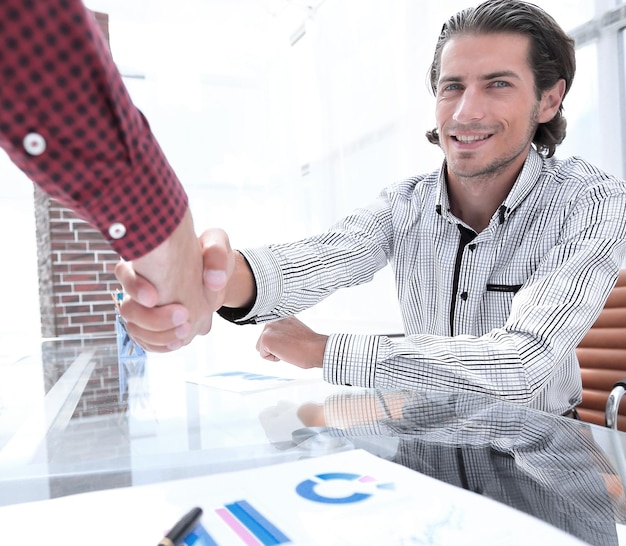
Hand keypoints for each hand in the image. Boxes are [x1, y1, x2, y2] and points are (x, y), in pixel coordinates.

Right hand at [114, 212, 232, 351]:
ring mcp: (144, 307)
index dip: (134, 287)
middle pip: (128, 309)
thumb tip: (214, 280)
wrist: (215, 275)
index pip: (124, 272)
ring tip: (186, 330)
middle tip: (184, 315)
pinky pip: (144, 340)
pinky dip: (159, 344)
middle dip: (153, 319)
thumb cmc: (211, 255)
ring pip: (135, 328)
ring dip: (158, 335)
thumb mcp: (217, 243)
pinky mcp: (154, 324)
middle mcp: (140, 285)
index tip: (154, 297)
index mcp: (147, 260)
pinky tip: (178, 342)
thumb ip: (217, 255)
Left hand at [256, 316, 327, 368]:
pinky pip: (263, 355)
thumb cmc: (310, 344)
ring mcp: (269, 328)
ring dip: (274, 352)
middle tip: (291, 346)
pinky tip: (286, 352)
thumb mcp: (294, 331)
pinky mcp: (266, 338)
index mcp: (282, 315)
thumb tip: (279, 337)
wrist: (316, 348)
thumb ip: (284, 330)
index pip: (271, 333)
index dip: (279, 341)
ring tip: (288, 348)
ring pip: (261, 347)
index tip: (290, 341)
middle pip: (263, 339)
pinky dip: (274, 358)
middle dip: (275, 346)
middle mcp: (274, 318)